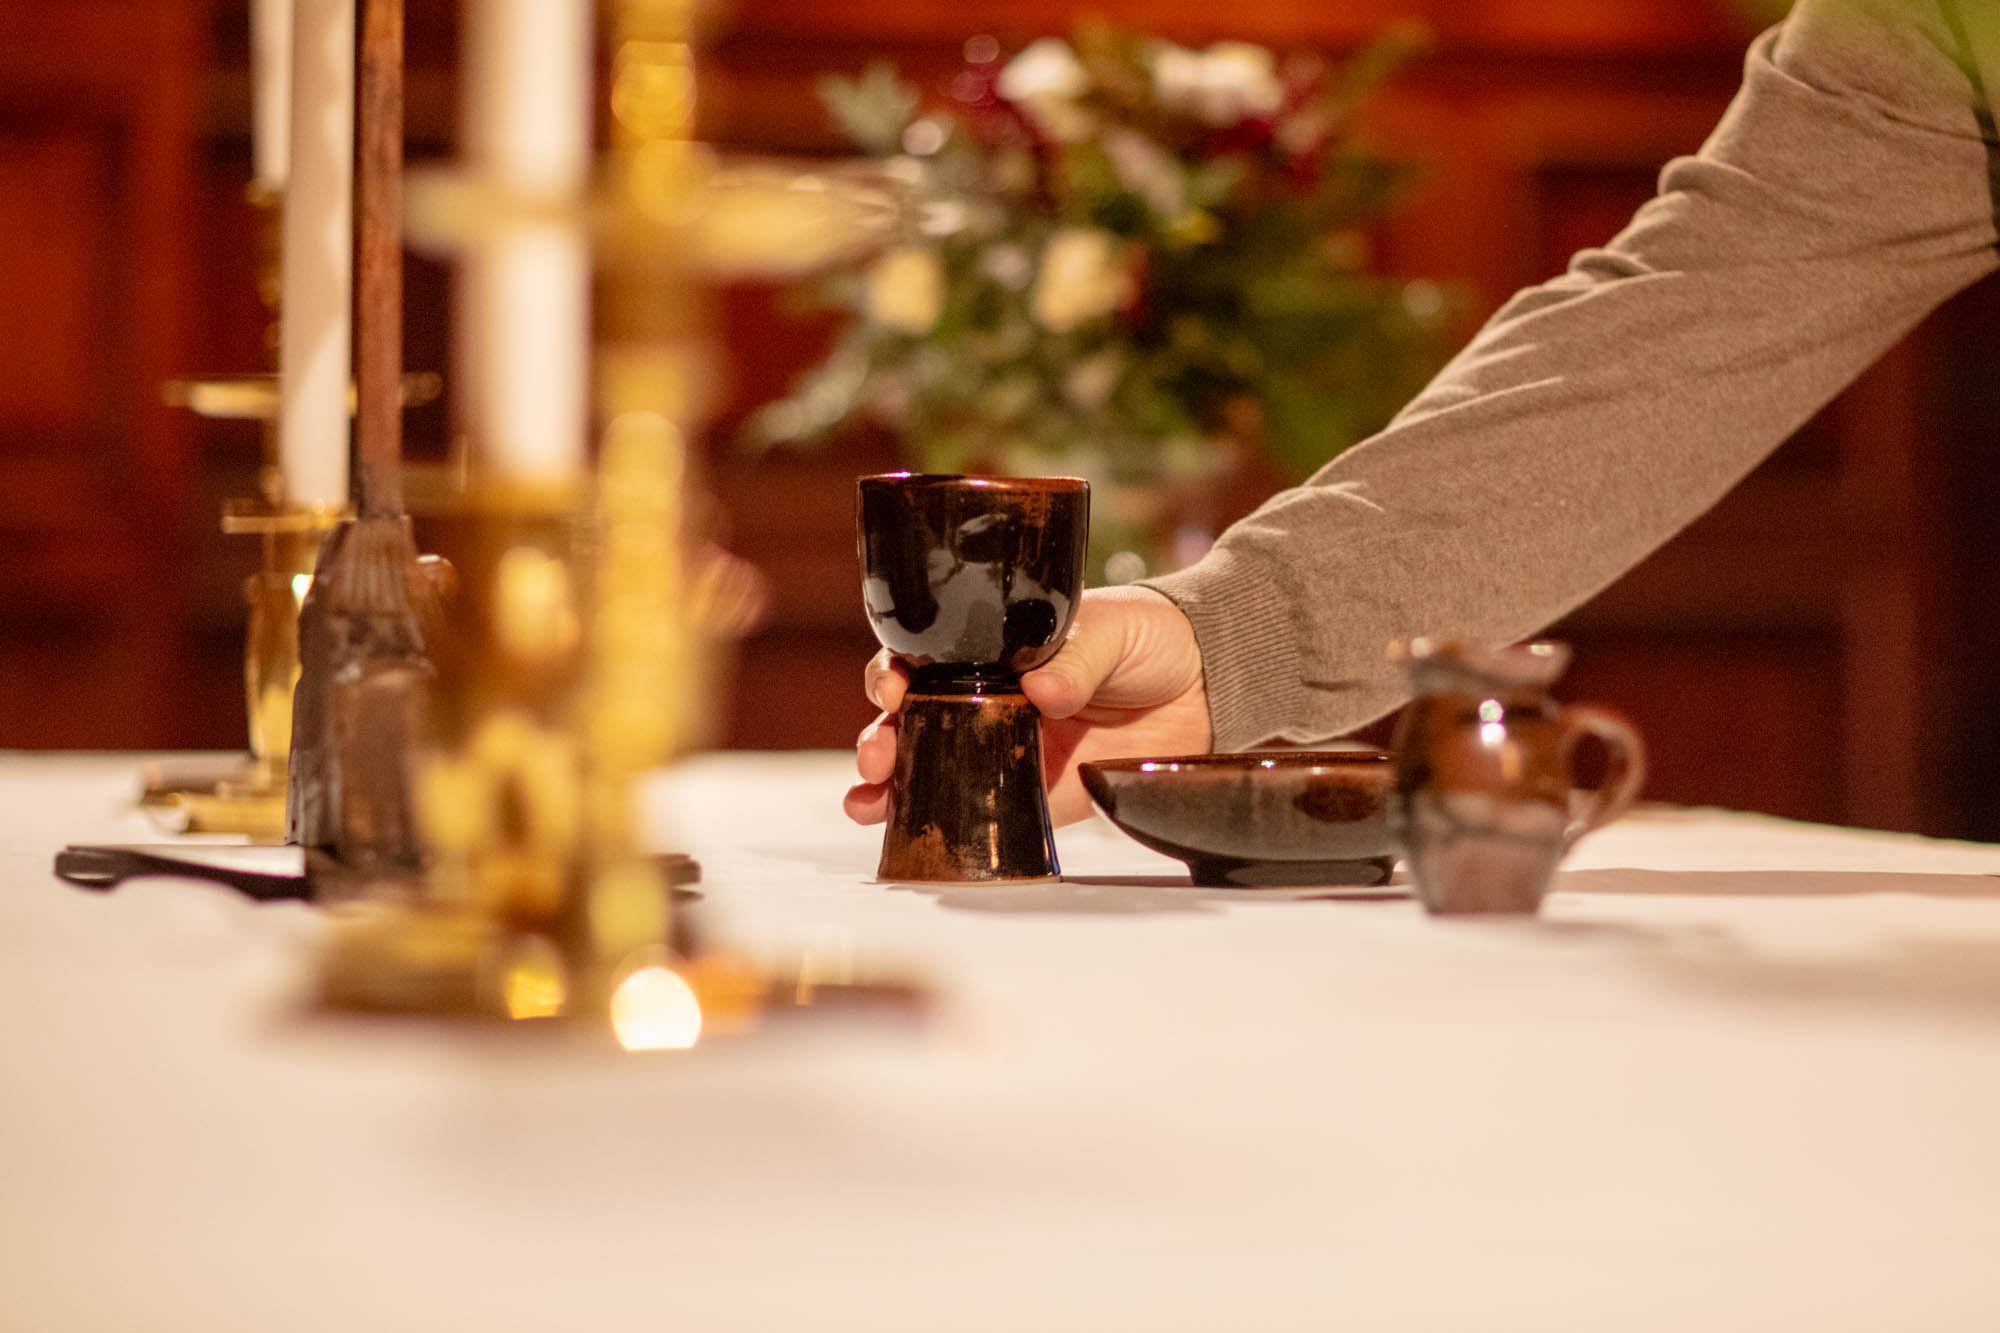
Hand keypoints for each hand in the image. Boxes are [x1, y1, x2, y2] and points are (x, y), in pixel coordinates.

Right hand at [844, 585, 1211, 825]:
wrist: (1207, 686)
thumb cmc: (1150, 638)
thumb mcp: (1112, 628)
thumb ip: (1076, 656)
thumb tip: (1041, 690)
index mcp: (995, 650)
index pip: (926, 658)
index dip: (898, 672)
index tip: (897, 687)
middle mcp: (989, 700)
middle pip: (913, 720)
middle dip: (882, 738)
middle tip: (879, 755)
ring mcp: (1007, 750)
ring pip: (931, 769)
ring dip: (891, 786)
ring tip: (869, 801)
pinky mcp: (1036, 797)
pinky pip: (981, 814)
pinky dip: (940, 825)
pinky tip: (903, 832)